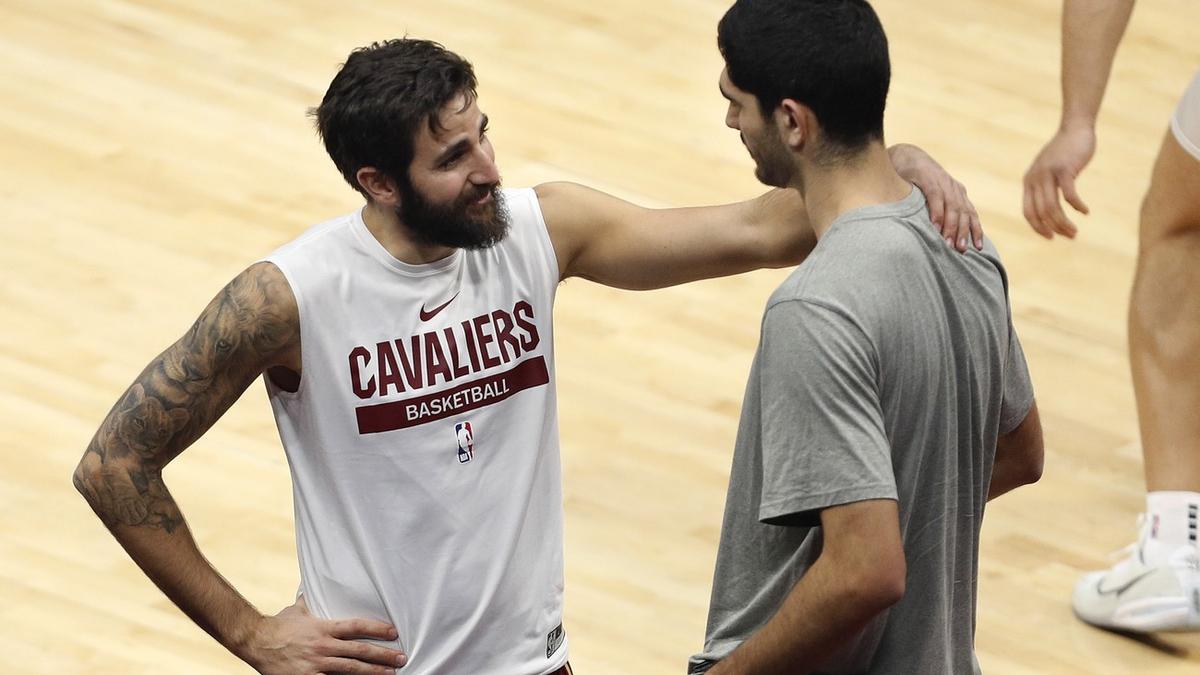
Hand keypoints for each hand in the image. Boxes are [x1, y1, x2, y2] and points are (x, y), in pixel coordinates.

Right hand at [244, 596, 406, 674]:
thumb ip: (313, 599)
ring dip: (373, 673)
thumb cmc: (279, 625)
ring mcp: (315, 665)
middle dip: (383, 656)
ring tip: (391, 674)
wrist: (255, 642)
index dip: (377, 629)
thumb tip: (319, 583)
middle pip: (359, 652)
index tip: (394, 632)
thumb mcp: (299, 609)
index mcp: (323, 628)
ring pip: (350, 670)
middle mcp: (322, 646)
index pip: (356, 627)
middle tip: (401, 658)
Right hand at [889, 143, 981, 251]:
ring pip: (952, 207)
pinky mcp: (928, 178)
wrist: (905, 155)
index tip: (978, 248)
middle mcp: (954, 187)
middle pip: (963, 213)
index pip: (970, 213)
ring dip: (951, 226)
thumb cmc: (917, 179)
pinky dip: (937, 212)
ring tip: (948, 243)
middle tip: (961, 250)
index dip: (975, 230)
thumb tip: (942, 234)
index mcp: (957, 192)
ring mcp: (942, 182)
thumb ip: (940, 209)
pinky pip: (936, 197)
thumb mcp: (933, 194)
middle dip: (963, 233)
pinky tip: (936, 226)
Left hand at [1022, 124, 1094, 239]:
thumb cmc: (1065, 153)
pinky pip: (1069, 195)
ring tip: (1075, 231)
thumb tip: (1048, 211)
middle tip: (1070, 236)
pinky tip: (1085, 211)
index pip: (1028, 212)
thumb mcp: (1049, 171)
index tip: (1051, 237)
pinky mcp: (1064, 169)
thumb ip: (1046, 188)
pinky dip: (1077, 206)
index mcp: (1029, 182)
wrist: (1075, 129)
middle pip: (1041, 213)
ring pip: (1052, 208)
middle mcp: (1035, 179)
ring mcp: (1048, 174)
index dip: (1038, 227)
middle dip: (1055, 228)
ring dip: (1064, 223)